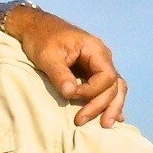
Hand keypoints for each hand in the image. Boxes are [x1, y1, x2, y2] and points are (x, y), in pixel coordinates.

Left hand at [5, 8, 127, 126]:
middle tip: (81, 120)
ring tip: (105, 125)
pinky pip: (108, 88)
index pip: (106, 76)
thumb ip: (60, 74)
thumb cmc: (41, 38)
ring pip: (115, 88)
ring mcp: (100, 64)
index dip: (92, 91)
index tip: (71, 95)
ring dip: (111, 107)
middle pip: (114, 86)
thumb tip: (71, 94)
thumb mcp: (47, 55)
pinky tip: (114, 117)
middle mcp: (103, 57)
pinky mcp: (93, 71)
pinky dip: (111, 102)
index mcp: (95, 49)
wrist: (36, 27)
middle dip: (101, 105)